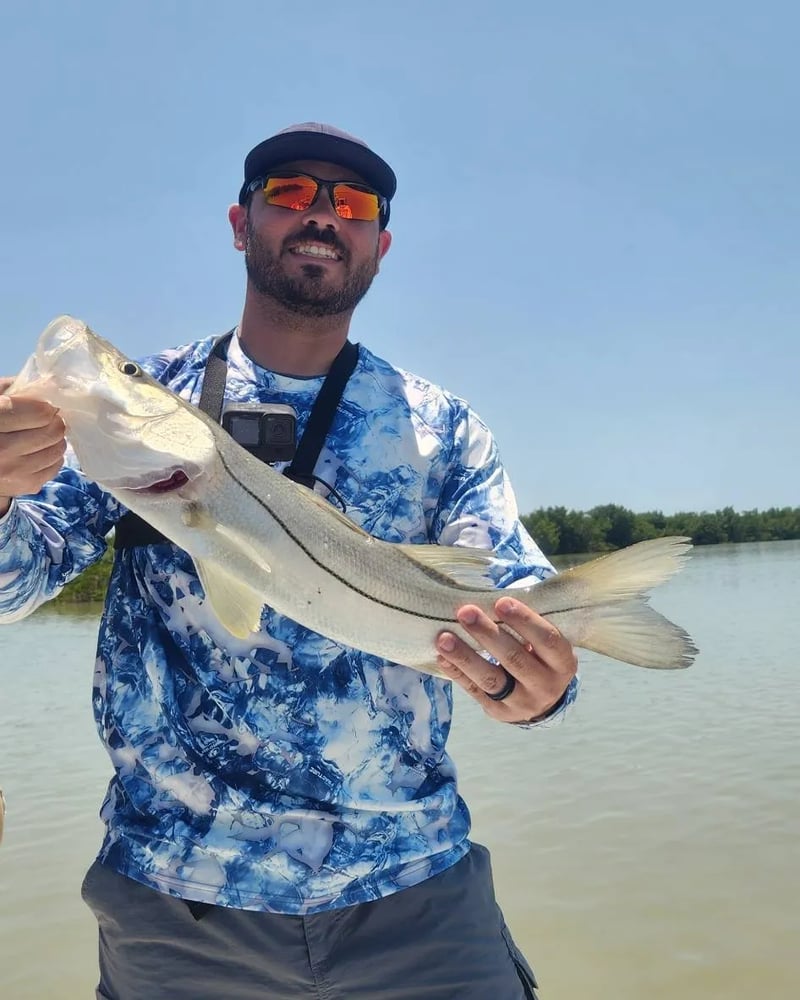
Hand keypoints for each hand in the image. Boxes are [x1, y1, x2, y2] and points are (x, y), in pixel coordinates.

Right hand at [0, 377, 66, 514]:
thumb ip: (14, 387)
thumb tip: (51, 382)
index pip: (40, 412)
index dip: (46, 405)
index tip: (42, 404)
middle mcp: (2, 451)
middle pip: (54, 431)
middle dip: (54, 421)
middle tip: (46, 418)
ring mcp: (15, 472)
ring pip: (59, 449)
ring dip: (55, 438)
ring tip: (40, 433)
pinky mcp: (26, 485)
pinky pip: (56, 466)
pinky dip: (52, 455)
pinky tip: (37, 450)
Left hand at [436, 595, 577, 723]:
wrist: (543, 699)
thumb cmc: (541, 656)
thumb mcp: (547, 643)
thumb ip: (528, 625)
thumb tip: (489, 599)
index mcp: (563, 663)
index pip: (546, 640)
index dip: (524, 621)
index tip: (500, 602)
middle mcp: (546, 686)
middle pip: (514, 659)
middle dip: (487, 634)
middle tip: (465, 612)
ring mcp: (522, 703)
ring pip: (491, 680)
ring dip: (465, 657)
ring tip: (443, 639)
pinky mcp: (499, 712)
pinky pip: (475, 691)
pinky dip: (458, 673)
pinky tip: (443, 657)